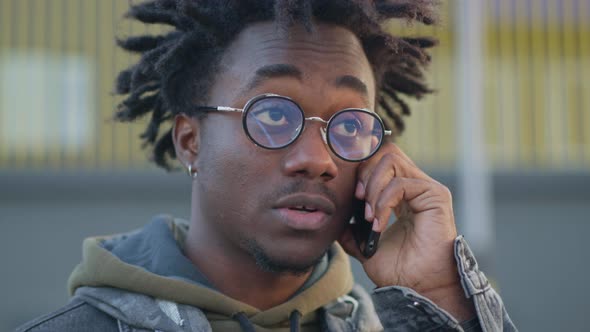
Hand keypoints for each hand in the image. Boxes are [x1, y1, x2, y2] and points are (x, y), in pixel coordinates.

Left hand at [338, 142, 474, 319]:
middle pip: (385, 153)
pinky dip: (383, 202)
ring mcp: (426, 188)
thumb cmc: (399, 270)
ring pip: (391, 160)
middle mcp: (415, 186)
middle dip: (365, 174)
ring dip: (372, 187)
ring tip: (369, 216)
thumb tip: (336, 221)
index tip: (352, 195)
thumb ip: (351, 230)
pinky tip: (378, 223)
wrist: (419, 288)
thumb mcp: (365, 246)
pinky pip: (400, 183)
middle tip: (358, 201)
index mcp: (401, 194)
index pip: (379, 162)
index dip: (361, 170)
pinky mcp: (435, 195)